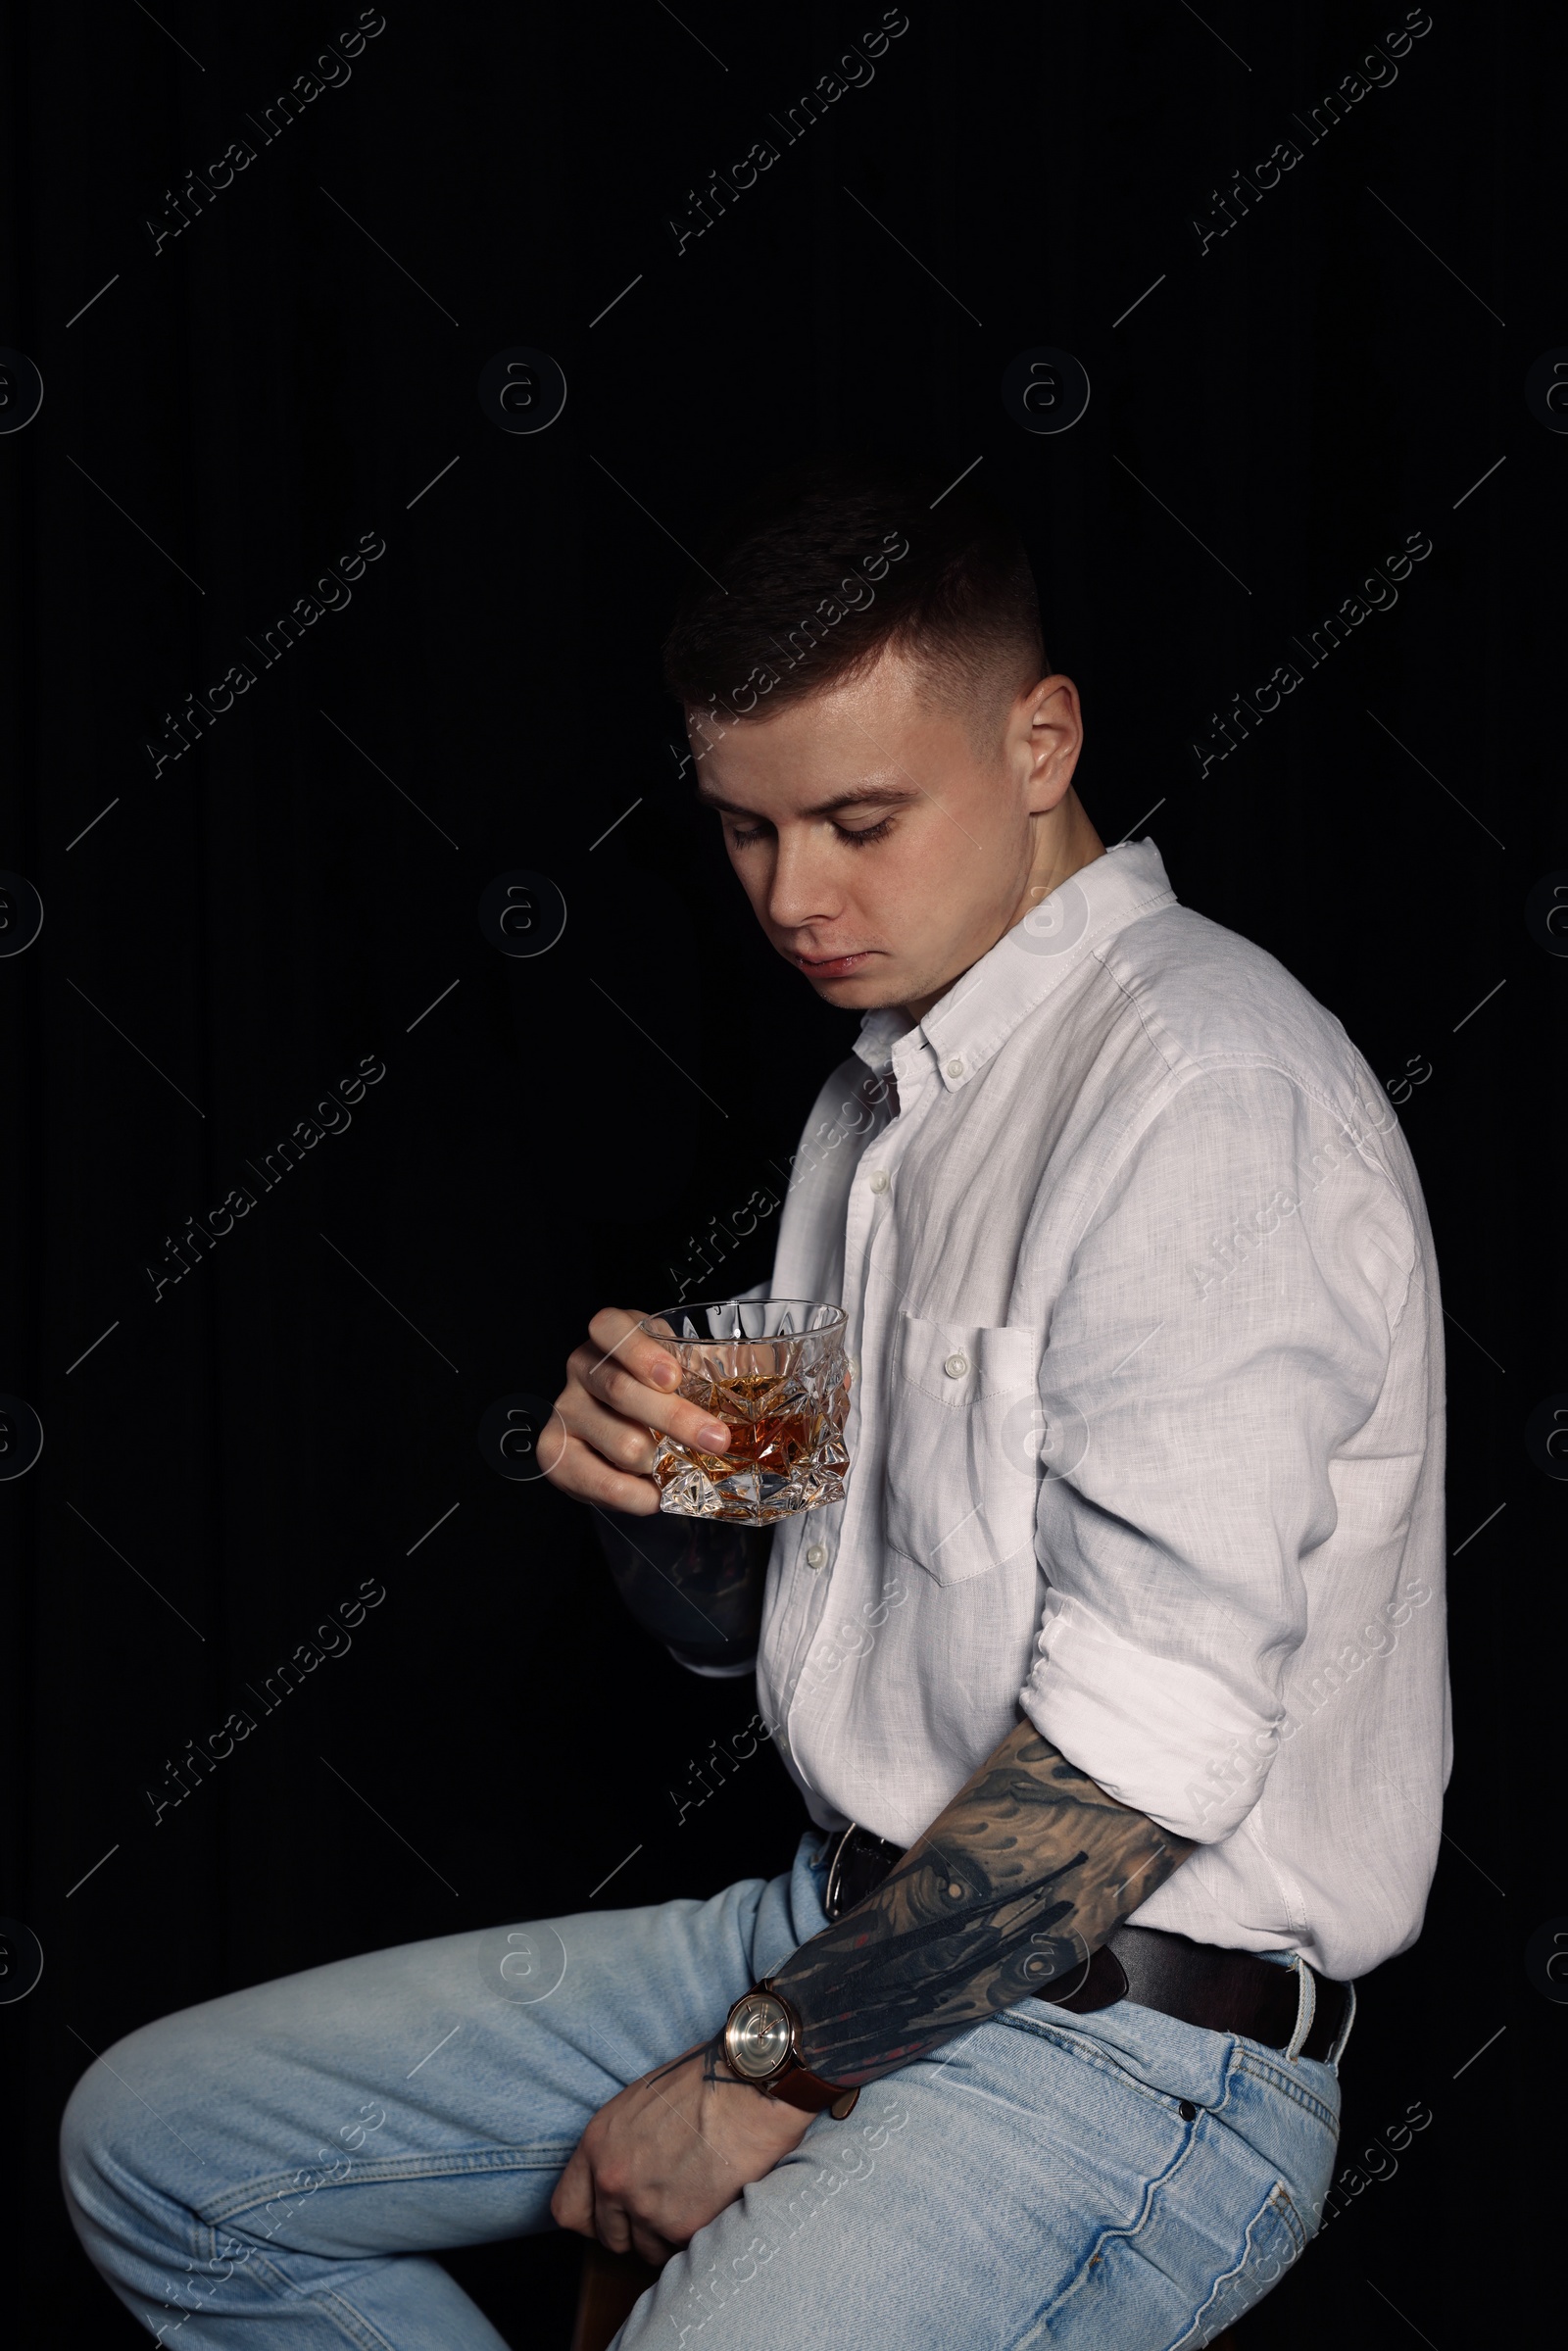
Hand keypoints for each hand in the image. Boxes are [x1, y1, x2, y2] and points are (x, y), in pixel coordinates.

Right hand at [542, 1307, 730, 1516]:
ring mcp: (565, 1408)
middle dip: (674, 1419)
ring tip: (678, 1468)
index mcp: (613, 1335)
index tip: (673, 1377)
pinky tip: (654, 1496)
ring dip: (657, 1461)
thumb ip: (726, 1368)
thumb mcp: (694, 1371)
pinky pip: (593, 1478)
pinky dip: (630, 1494)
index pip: (609, 1327)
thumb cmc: (668, 1396)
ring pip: (616, 1439)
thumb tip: (781, 1378)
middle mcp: (582, 1366)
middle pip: (619, 1389)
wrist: (630, 1440)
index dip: (638, 1350)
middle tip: (717, 1441)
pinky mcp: (555, 1451)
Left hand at [551, 2042, 811, 2264]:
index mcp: (597, 2143)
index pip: (567, 2209)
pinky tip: (713, 2202)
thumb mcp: (640, 2103)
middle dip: (634, 2229)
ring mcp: (645, 2207)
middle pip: (608, 2237)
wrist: (750, 2086)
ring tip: (696, 2196)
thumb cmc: (705, 2081)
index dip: (592, 2216)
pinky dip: (696, 2235)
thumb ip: (619, 2145)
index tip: (612, 2214)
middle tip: (667, 2203)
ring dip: (668, 2234)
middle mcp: (613, 2179)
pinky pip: (680, 2252)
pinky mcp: (682, 2227)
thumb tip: (619, 2175)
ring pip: (646, 2250)